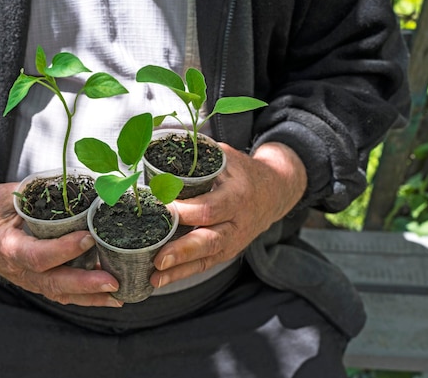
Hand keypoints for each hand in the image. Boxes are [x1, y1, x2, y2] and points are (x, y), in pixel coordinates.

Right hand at [0, 176, 121, 306]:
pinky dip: (82, 296)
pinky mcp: (34, 279)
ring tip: (118, 296)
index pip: (38, 255)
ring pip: (59, 293)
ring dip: (90, 297)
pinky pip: (59, 292)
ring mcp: (25, 279)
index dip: (64, 249)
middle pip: (54, 284)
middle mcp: (17, 270)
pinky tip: (104, 296)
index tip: (88, 238)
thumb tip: (74, 184)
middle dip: (86, 285)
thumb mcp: (5, 196)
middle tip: (113, 282)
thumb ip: (35, 194)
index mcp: (8, 247)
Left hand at [150, 142, 306, 288]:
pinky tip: (159, 279)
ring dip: (178, 270)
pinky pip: (204, 265)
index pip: (210, 208)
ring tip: (154, 278)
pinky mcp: (227, 252)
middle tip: (158, 258)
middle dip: (183, 251)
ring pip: (206, 258)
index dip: (185, 211)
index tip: (160, 211)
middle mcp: (237, 223)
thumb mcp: (225, 157)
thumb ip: (198, 156)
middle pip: (209, 240)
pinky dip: (181, 274)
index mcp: (237, 196)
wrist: (274, 193)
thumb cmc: (241, 172)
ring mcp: (233, 241)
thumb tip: (159, 149)